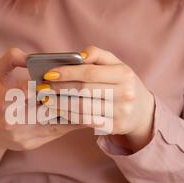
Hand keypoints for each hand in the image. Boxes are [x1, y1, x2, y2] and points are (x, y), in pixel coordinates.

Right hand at [0, 48, 83, 150]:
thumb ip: (11, 58)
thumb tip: (30, 55)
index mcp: (4, 101)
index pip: (31, 90)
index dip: (49, 83)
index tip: (66, 76)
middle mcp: (13, 120)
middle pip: (47, 107)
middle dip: (67, 97)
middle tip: (88, 88)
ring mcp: (23, 134)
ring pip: (56, 121)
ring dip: (75, 112)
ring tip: (93, 101)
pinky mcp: (32, 144)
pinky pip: (57, 132)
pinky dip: (72, 123)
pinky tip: (87, 114)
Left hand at [41, 45, 155, 150]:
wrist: (141, 111)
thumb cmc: (122, 83)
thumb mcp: (116, 65)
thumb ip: (97, 55)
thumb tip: (78, 55)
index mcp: (124, 74)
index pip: (90, 72)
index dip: (67, 73)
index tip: (49, 73)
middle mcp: (125, 94)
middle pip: (84, 91)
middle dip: (60, 88)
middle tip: (42, 87)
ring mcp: (120, 113)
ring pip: (82, 108)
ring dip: (60, 104)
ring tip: (46, 99)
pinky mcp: (114, 127)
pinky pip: (86, 121)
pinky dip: (69, 115)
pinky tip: (57, 110)